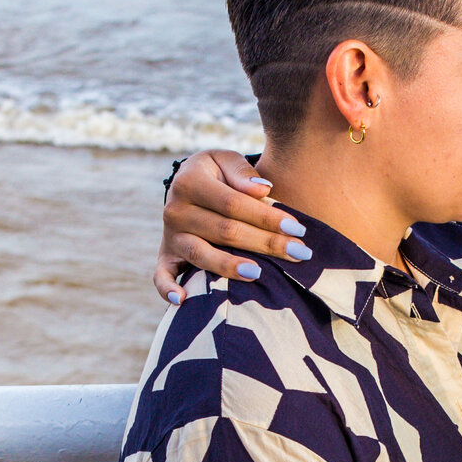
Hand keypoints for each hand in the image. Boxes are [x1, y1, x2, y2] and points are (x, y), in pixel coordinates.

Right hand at [152, 150, 309, 304]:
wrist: (187, 185)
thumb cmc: (216, 174)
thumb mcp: (225, 160)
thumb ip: (242, 171)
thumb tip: (262, 190)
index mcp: (189, 181)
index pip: (233, 204)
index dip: (266, 217)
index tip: (297, 229)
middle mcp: (175, 210)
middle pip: (224, 231)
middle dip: (265, 243)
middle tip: (299, 253)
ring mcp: (170, 236)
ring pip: (201, 255)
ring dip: (229, 266)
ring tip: (259, 273)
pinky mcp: (166, 257)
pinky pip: (162, 277)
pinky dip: (168, 289)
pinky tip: (183, 300)